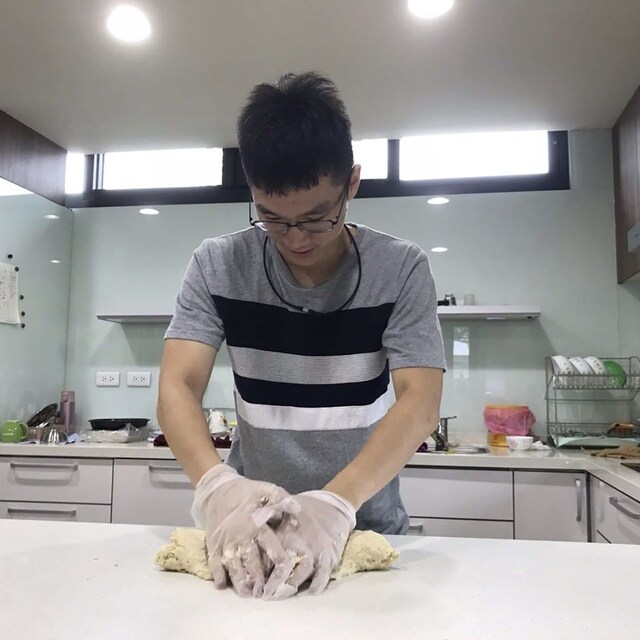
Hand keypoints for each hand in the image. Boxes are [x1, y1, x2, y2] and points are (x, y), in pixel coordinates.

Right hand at [191, 464, 296, 596]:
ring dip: (240, 582)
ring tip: (248, 593)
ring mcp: (225, 542)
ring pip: (233, 566)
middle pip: (251, 562)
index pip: (270, 546)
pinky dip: (218, 576)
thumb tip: (297, 509)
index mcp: (256, 524)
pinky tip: (223, 586)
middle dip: (259, 579)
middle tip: (266, 593)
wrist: (218, 491)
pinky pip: (214, 564)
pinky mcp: (213, 546)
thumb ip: (283, 500)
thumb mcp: (267, 490)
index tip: (286, 572)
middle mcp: (240, 536)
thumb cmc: (247, 493)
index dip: (279, 560)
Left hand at [255, 490, 355, 599]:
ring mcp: (315, 552)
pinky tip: (306, 592)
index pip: (268, 554)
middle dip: (273, 584)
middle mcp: (299, 543)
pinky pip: (321, 578)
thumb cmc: (303, 510)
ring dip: (290, 587)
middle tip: (265, 595)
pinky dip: (313, 587)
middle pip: (283, 568)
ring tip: (281, 595)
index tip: (253, 582)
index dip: (259, 570)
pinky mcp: (328, 558)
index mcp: (285, 532)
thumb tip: (254, 518)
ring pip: (300, 574)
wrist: (333, 506)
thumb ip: (268, 514)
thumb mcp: (283, 507)